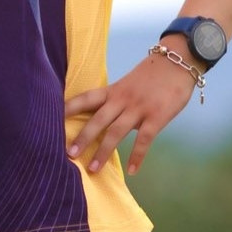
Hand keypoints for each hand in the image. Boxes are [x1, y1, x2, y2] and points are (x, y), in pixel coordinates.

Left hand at [65, 49, 199, 176]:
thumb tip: (105, 120)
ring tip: (93, 169)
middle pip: (97, 120)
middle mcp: (123, 99)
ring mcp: (139, 108)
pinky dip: (137, 156)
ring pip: (116, 133)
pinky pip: (144, 140)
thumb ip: (118, 100)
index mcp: (114, 90)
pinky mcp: (157, 117)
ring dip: (103, 152)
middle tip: (68, 154)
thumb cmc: (154, 75)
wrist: (179, 60)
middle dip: (82, 138)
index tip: (52, 119)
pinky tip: (133, 171)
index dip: (69, 108)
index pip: (86, 98)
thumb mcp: (130, 83)